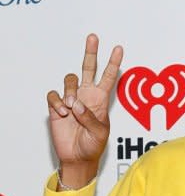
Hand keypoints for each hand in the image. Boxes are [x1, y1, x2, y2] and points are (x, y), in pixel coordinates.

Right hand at [46, 34, 122, 180]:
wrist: (77, 157)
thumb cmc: (93, 146)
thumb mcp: (100, 133)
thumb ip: (91, 118)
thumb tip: (77, 104)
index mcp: (101, 100)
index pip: (108, 78)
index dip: (113, 63)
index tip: (118, 49)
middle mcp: (86, 96)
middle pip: (88, 68)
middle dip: (91, 52)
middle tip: (93, 38)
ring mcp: (71, 100)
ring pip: (69, 80)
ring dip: (70, 91)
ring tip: (71, 108)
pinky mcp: (57, 106)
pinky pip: (54, 95)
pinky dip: (57, 102)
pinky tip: (62, 113)